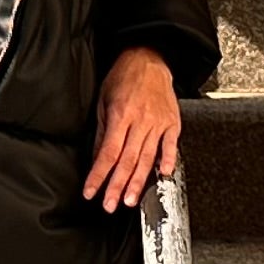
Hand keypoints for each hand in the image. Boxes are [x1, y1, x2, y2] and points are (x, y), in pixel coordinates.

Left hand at [83, 47, 182, 210]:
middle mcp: (141, 120)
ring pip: (148, 157)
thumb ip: (102, 132)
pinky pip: (171, 145)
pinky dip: (169, 160)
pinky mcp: (173, 122)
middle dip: (118, 186)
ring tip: (131, 200)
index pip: (108, 153)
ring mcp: (159, 122)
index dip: (99, 175)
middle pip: (128, 160)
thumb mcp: (104, 101)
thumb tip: (97, 159)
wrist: (149, 58)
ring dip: (139, 181)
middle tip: (111, 205)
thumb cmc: (124, 78)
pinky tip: (163, 174)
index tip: (91, 191)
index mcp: (121, 115)